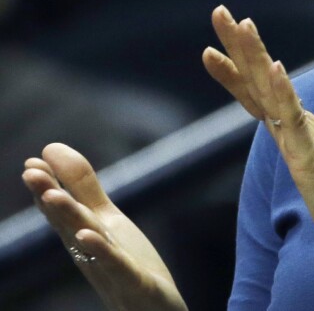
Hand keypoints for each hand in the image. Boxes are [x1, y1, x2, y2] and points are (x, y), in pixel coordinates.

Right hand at [21, 144, 186, 310]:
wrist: (153, 310)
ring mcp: (111, 269)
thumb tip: (51, 150)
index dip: (46, 187)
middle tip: (30, 171)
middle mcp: (90, 253)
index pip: (61, 210)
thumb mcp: (105, 221)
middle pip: (68, 222)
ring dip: (69, 219)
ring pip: (88, 241)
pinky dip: (103, 251)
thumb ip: (84, 188)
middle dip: (50, 197)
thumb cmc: (126, 265)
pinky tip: (88, 235)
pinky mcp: (136, 283)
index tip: (31, 162)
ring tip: (52, 195)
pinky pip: (117, 266)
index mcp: (83, 236)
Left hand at [202, 5, 313, 267]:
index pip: (259, 93)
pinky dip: (284, 93)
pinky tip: (275, 69)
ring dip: (257, 55)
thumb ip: (303, 154)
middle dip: (238, 44)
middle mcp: (301, 126)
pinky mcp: (312, 159)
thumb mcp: (312, 175)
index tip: (214, 44)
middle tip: (219, 10)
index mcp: (297, 131)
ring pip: (275, 91)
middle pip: (262, 79)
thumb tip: (296, 147)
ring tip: (242, 24)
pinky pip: (296, 122)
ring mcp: (308, 140)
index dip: (236, 67)